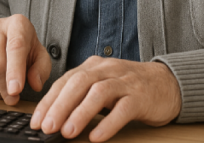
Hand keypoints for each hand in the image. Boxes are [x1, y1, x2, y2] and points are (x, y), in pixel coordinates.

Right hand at [0, 14, 51, 104]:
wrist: (5, 38)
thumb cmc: (25, 48)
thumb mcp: (40, 56)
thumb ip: (41, 69)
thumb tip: (35, 84)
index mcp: (17, 24)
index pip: (15, 47)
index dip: (15, 71)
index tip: (16, 91)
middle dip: (5, 88)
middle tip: (13, 100)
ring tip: (5, 93)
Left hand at [30, 57, 180, 141]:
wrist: (168, 83)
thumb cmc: (129, 88)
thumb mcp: (101, 85)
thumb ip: (80, 95)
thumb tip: (53, 117)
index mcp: (93, 66)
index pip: (65, 81)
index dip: (48, 101)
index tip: (36, 121)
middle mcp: (107, 70)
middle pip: (78, 83)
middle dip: (59, 106)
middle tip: (47, 127)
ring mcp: (125, 82)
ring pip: (98, 93)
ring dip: (80, 113)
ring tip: (67, 132)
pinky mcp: (141, 96)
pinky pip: (123, 109)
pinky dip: (108, 123)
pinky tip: (96, 137)